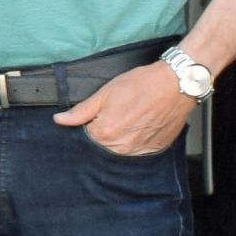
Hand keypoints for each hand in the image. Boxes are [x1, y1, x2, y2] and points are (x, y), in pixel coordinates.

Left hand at [59, 58, 195, 155]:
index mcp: (104, 134)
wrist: (176, 84)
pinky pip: (139, 151)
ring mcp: (139, 151)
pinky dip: (137, 140)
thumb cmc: (142, 85)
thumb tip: (60, 120)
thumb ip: (81, 111)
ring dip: (121, 138)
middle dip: (105, 133)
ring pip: (120, 150)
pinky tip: (142, 125)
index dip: (90, 125)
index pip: (86, 138)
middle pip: (103, 147)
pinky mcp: (154, 149)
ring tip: (131, 118)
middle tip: (118, 115)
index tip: (98, 116)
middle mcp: (121, 147)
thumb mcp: (105, 93)